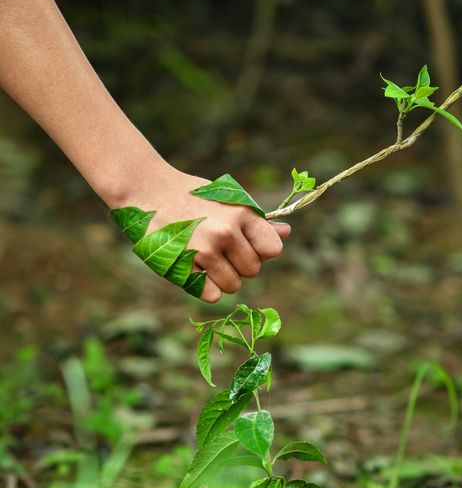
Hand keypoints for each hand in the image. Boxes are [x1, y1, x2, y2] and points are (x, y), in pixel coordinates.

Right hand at [130, 167, 290, 302]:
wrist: (148, 191)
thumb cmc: (192, 197)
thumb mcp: (227, 201)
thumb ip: (256, 221)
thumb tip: (287, 232)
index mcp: (242, 214)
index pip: (273, 249)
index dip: (260, 250)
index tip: (244, 244)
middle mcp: (226, 232)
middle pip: (253, 271)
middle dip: (239, 265)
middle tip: (219, 249)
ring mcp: (205, 252)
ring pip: (234, 286)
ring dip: (222, 278)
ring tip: (205, 258)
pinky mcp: (185, 268)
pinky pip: (212, 296)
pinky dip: (204, 287)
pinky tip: (193, 268)